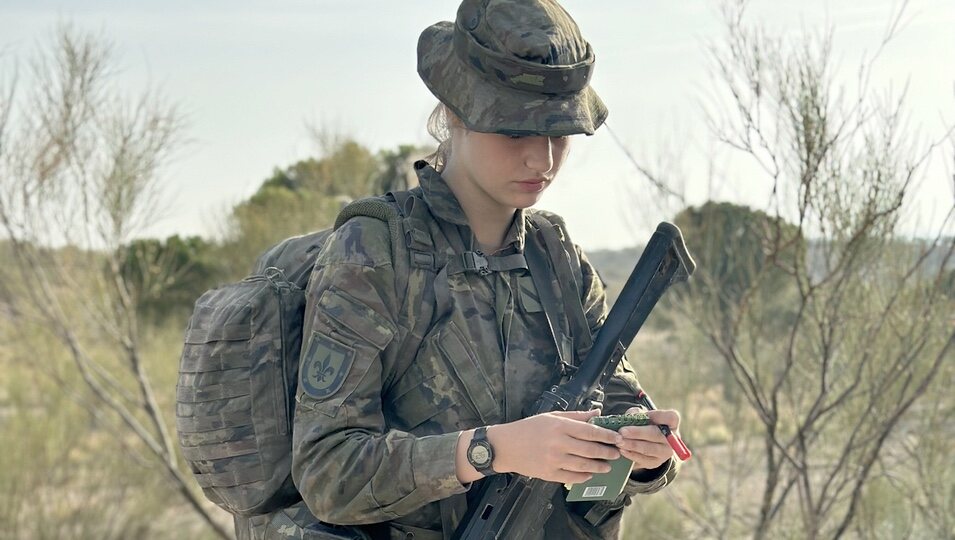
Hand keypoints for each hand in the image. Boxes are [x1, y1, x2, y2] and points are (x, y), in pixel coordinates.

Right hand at [488, 410, 621, 483]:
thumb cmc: (528, 428)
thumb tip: (597, 412)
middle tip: (617, 453)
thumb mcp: (551, 416)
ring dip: (599, 466)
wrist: (505, 446)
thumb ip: (576, 416)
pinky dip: (583, 476)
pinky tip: (590, 473)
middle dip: (607, 452)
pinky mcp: (548, 474)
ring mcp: (553, 460)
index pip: (590, 431)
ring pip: (583, 465)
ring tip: (607, 466)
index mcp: (559, 426)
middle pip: (590, 449)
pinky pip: (571, 477)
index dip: (606, 435)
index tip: (617, 437)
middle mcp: (558, 443)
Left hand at [616, 407, 680, 470]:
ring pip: (649, 449)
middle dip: (638, 433)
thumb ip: (636, 413)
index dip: (659, 416)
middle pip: (656, 435)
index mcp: (671, 423)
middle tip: (622, 432)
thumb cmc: (643, 423)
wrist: (643, 441)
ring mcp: (665, 452)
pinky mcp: (656, 462)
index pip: (671, 418)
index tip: (645, 415)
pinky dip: (631, 454)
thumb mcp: (640, 415)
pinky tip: (622, 450)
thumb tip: (630, 417)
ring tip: (620, 442)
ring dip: (633, 445)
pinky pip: (644, 460)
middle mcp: (672, 439)